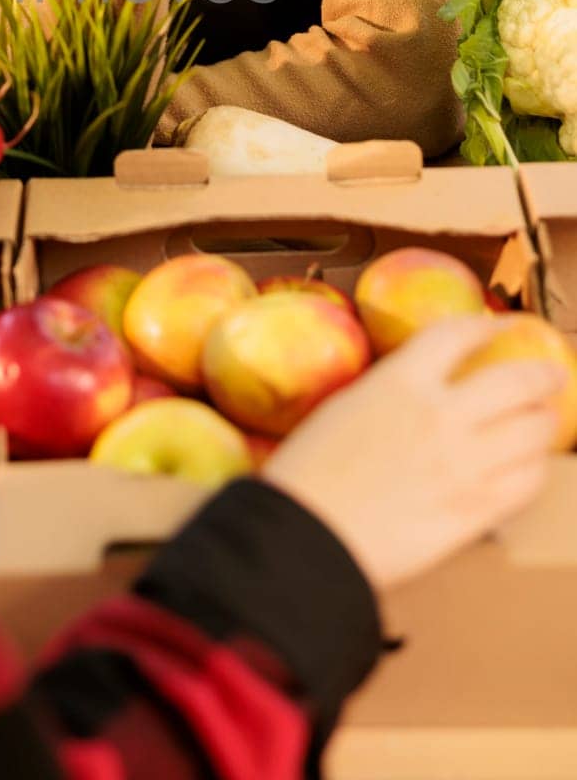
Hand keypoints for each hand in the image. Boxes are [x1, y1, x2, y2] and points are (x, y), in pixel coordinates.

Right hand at [263, 316, 565, 591]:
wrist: (308, 536)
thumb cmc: (308, 474)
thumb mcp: (344, 409)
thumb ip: (389, 393)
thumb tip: (416, 389)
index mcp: (399, 382)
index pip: (458, 334)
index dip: (488, 324)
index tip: (503, 323)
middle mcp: (441, 415)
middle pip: (516, 380)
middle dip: (542, 374)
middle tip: (551, 374)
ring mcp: (464, 464)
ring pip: (534, 431)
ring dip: (543, 422)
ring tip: (543, 422)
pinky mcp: (475, 511)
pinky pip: (528, 482)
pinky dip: (536, 469)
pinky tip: (530, 467)